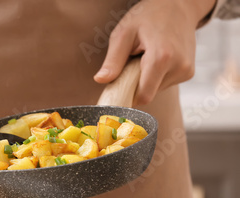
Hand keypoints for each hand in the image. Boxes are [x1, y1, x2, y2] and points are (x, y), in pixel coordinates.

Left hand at [93, 0, 216, 105]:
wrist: (178, 5)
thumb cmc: (148, 16)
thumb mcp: (124, 34)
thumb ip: (113, 60)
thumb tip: (101, 80)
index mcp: (161, 57)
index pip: (144, 96)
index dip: (128, 96)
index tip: (118, 90)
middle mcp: (178, 67)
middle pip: (148, 93)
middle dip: (136, 84)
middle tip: (132, 63)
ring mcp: (186, 71)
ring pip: (156, 89)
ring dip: (146, 79)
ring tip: (146, 57)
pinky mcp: (188, 72)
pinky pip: (164, 83)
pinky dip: (156, 76)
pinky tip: (156, 58)